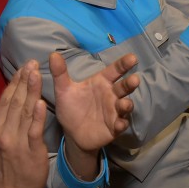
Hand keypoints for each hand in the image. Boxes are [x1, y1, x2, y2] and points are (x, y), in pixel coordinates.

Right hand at [0, 60, 50, 187]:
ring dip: (30, 91)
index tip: (23, 66)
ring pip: (23, 112)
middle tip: (32, 62)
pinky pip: (33, 131)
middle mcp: (3, 132)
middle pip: (14, 102)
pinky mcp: (30, 150)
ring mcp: (16, 141)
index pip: (5, 99)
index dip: (15, 82)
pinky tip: (40, 101)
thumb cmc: (7, 164)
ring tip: (36, 73)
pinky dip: (36, 116)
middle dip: (23, 80)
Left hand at [51, 51, 137, 176]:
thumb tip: (53, 54)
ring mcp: (115, 111)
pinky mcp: (114, 127)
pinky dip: (122, 124)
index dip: (123, 64)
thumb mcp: (63, 90)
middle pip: (124, 87)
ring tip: (124, 104)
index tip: (132, 58)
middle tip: (135, 79)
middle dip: (130, 83)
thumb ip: (60, 73)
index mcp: (102, 82)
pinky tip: (120, 124)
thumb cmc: (71, 108)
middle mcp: (111, 95)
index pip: (115, 70)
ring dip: (127, 104)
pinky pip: (121, 124)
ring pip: (125, 106)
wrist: (71, 133)